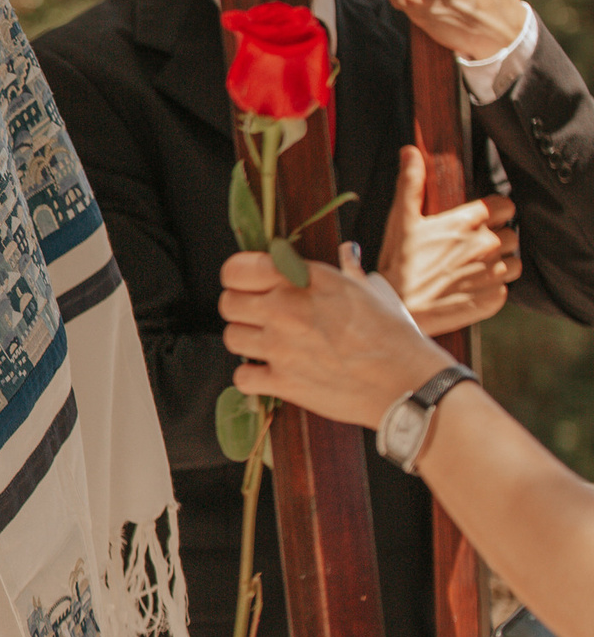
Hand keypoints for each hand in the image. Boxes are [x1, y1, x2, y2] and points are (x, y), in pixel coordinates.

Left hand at [221, 252, 451, 429]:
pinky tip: (270, 373)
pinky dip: (252, 378)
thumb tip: (347, 253)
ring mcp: (280, 347)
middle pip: (228, 303)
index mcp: (304, 280)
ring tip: (268, 344)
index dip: (238, 276)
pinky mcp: (283, 382)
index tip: (247, 283)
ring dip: (246, 341)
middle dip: (240, 308)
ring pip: (231, 338)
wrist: (409, 383)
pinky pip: (242, 377)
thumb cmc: (395, 336)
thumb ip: (349, 270)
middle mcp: (285, 310)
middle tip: (258, 315)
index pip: (237, 269)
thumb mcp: (373, 291)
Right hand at [376, 144, 518, 334]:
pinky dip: (491, 287)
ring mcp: (493, 272)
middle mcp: (488, 245)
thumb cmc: (399, 264)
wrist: (399, 308)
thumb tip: (410, 153)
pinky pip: (505, 288)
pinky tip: (469, 287)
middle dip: (495, 239)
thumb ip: (411, 183)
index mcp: (469, 222)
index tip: (480, 221)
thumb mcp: (401, 219)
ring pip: (513, 261)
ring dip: (498, 263)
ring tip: (471, 268)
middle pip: (512, 234)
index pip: (505, 206)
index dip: (494, 212)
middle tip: (468, 248)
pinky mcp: (494, 297)